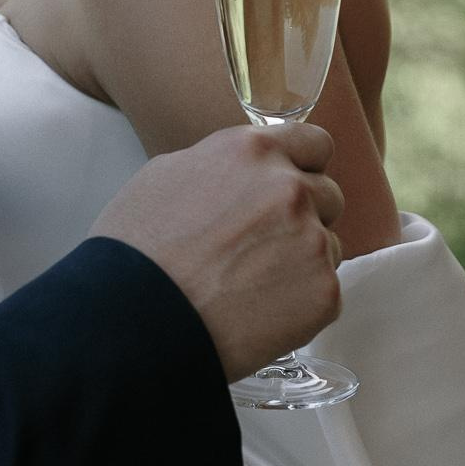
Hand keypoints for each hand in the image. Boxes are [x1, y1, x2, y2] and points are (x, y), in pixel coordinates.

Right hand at [89, 124, 344, 380]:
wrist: (136, 322)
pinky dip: (299, 305)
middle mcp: (290, 188)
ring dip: (302, 262)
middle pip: (328, 195)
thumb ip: (222, 164)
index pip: (314, 144)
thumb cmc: (136, 252)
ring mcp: (312, 241)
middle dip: (304, 217)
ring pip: (328, 246)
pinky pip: (325, 293)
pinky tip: (257, 314)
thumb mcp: (166, 176)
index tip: (290, 188)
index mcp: (252, 152)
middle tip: (261, 248)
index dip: (302, 168)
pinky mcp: (323, 292)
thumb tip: (244, 173)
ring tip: (251, 286)